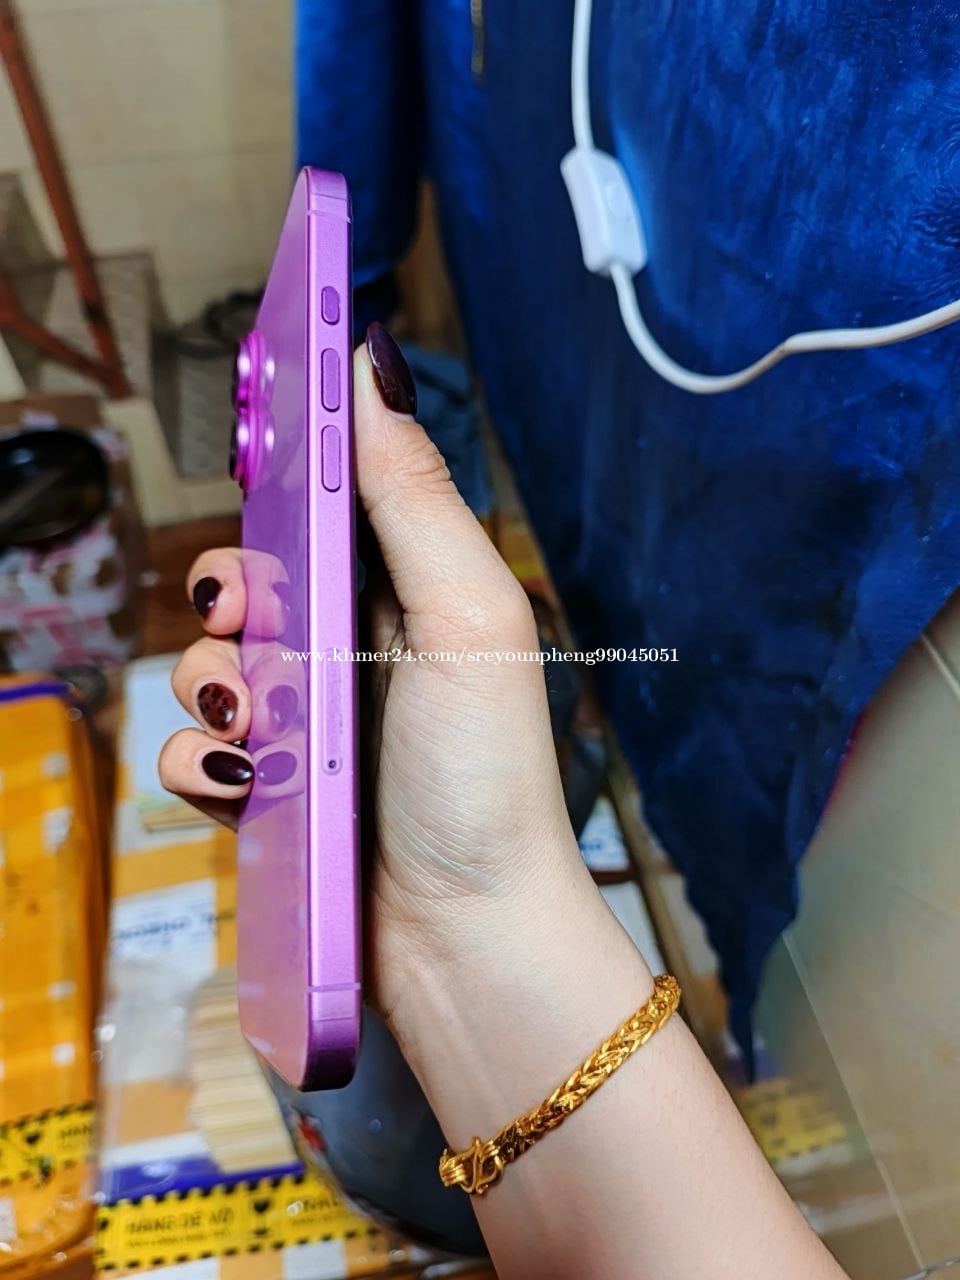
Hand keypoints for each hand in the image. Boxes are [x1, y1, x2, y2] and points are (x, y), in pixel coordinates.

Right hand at [159, 326, 591, 1037]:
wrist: (464, 938)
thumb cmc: (485, 775)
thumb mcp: (469, 617)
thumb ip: (413, 499)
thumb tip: (370, 368)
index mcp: (408, 594)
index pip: (328, 504)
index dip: (281, 475)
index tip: (247, 454)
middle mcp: (353, 649)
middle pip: (250, 577)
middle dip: (233, 589)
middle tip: (250, 615)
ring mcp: (303, 722)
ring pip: (207, 661)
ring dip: (213, 683)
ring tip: (256, 722)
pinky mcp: (263, 790)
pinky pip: (191, 748)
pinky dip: (201, 760)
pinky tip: (241, 783)